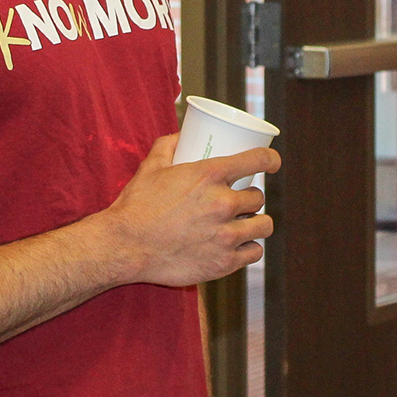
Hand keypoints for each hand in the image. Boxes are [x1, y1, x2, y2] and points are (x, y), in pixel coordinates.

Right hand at [97, 135, 279, 286]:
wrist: (124, 247)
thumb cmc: (136, 206)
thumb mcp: (151, 167)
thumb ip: (168, 146)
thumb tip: (182, 135)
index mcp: (210, 175)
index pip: (257, 159)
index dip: (270, 159)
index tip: (272, 163)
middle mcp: (223, 203)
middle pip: (258, 197)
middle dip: (249, 199)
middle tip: (238, 203)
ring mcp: (226, 235)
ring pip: (263, 225)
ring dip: (256, 224)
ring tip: (245, 225)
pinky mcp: (224, 262)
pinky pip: (254, 253)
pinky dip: (249, 249)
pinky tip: (240, 246)